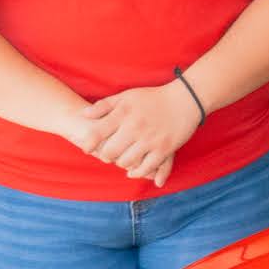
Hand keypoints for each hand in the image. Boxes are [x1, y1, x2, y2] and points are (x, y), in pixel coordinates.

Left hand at [80, 82, 203, 185]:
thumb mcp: (126, 96)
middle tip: (108, 155)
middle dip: (106, 156)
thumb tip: (83, 115)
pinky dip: (137, 172)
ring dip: (121, 164)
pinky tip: (133, 171)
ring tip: (122, 160)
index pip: (97, 134)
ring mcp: (150, 140)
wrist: (185, 100)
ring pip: (126, 162)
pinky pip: (146, 168)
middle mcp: (135, 127)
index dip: (88, 144)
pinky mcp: (164, 149)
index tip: (88, 148)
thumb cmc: (152, 98)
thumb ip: (104, 106)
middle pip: (110, 152)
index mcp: (123, 114)